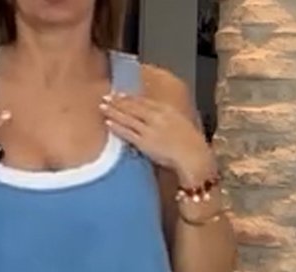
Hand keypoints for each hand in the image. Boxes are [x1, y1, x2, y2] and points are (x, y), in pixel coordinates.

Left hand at [100, 93, 215, 187]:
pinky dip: (118, 127)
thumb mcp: (179, 125)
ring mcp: (149, 129)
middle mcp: (156, 116)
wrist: (193, 155)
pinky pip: (128, 133)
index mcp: (166, 110)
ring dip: (114, 111)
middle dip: (119, 100)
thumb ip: (167, 120)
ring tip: (103, 106)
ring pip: (128, 117)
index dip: (130, 96)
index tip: (120, 93)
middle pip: (133, 106)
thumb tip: (159, 120)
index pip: (144, 101)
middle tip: (106, 96)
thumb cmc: (190, 144)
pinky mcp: (145, 143)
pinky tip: (109, 122)